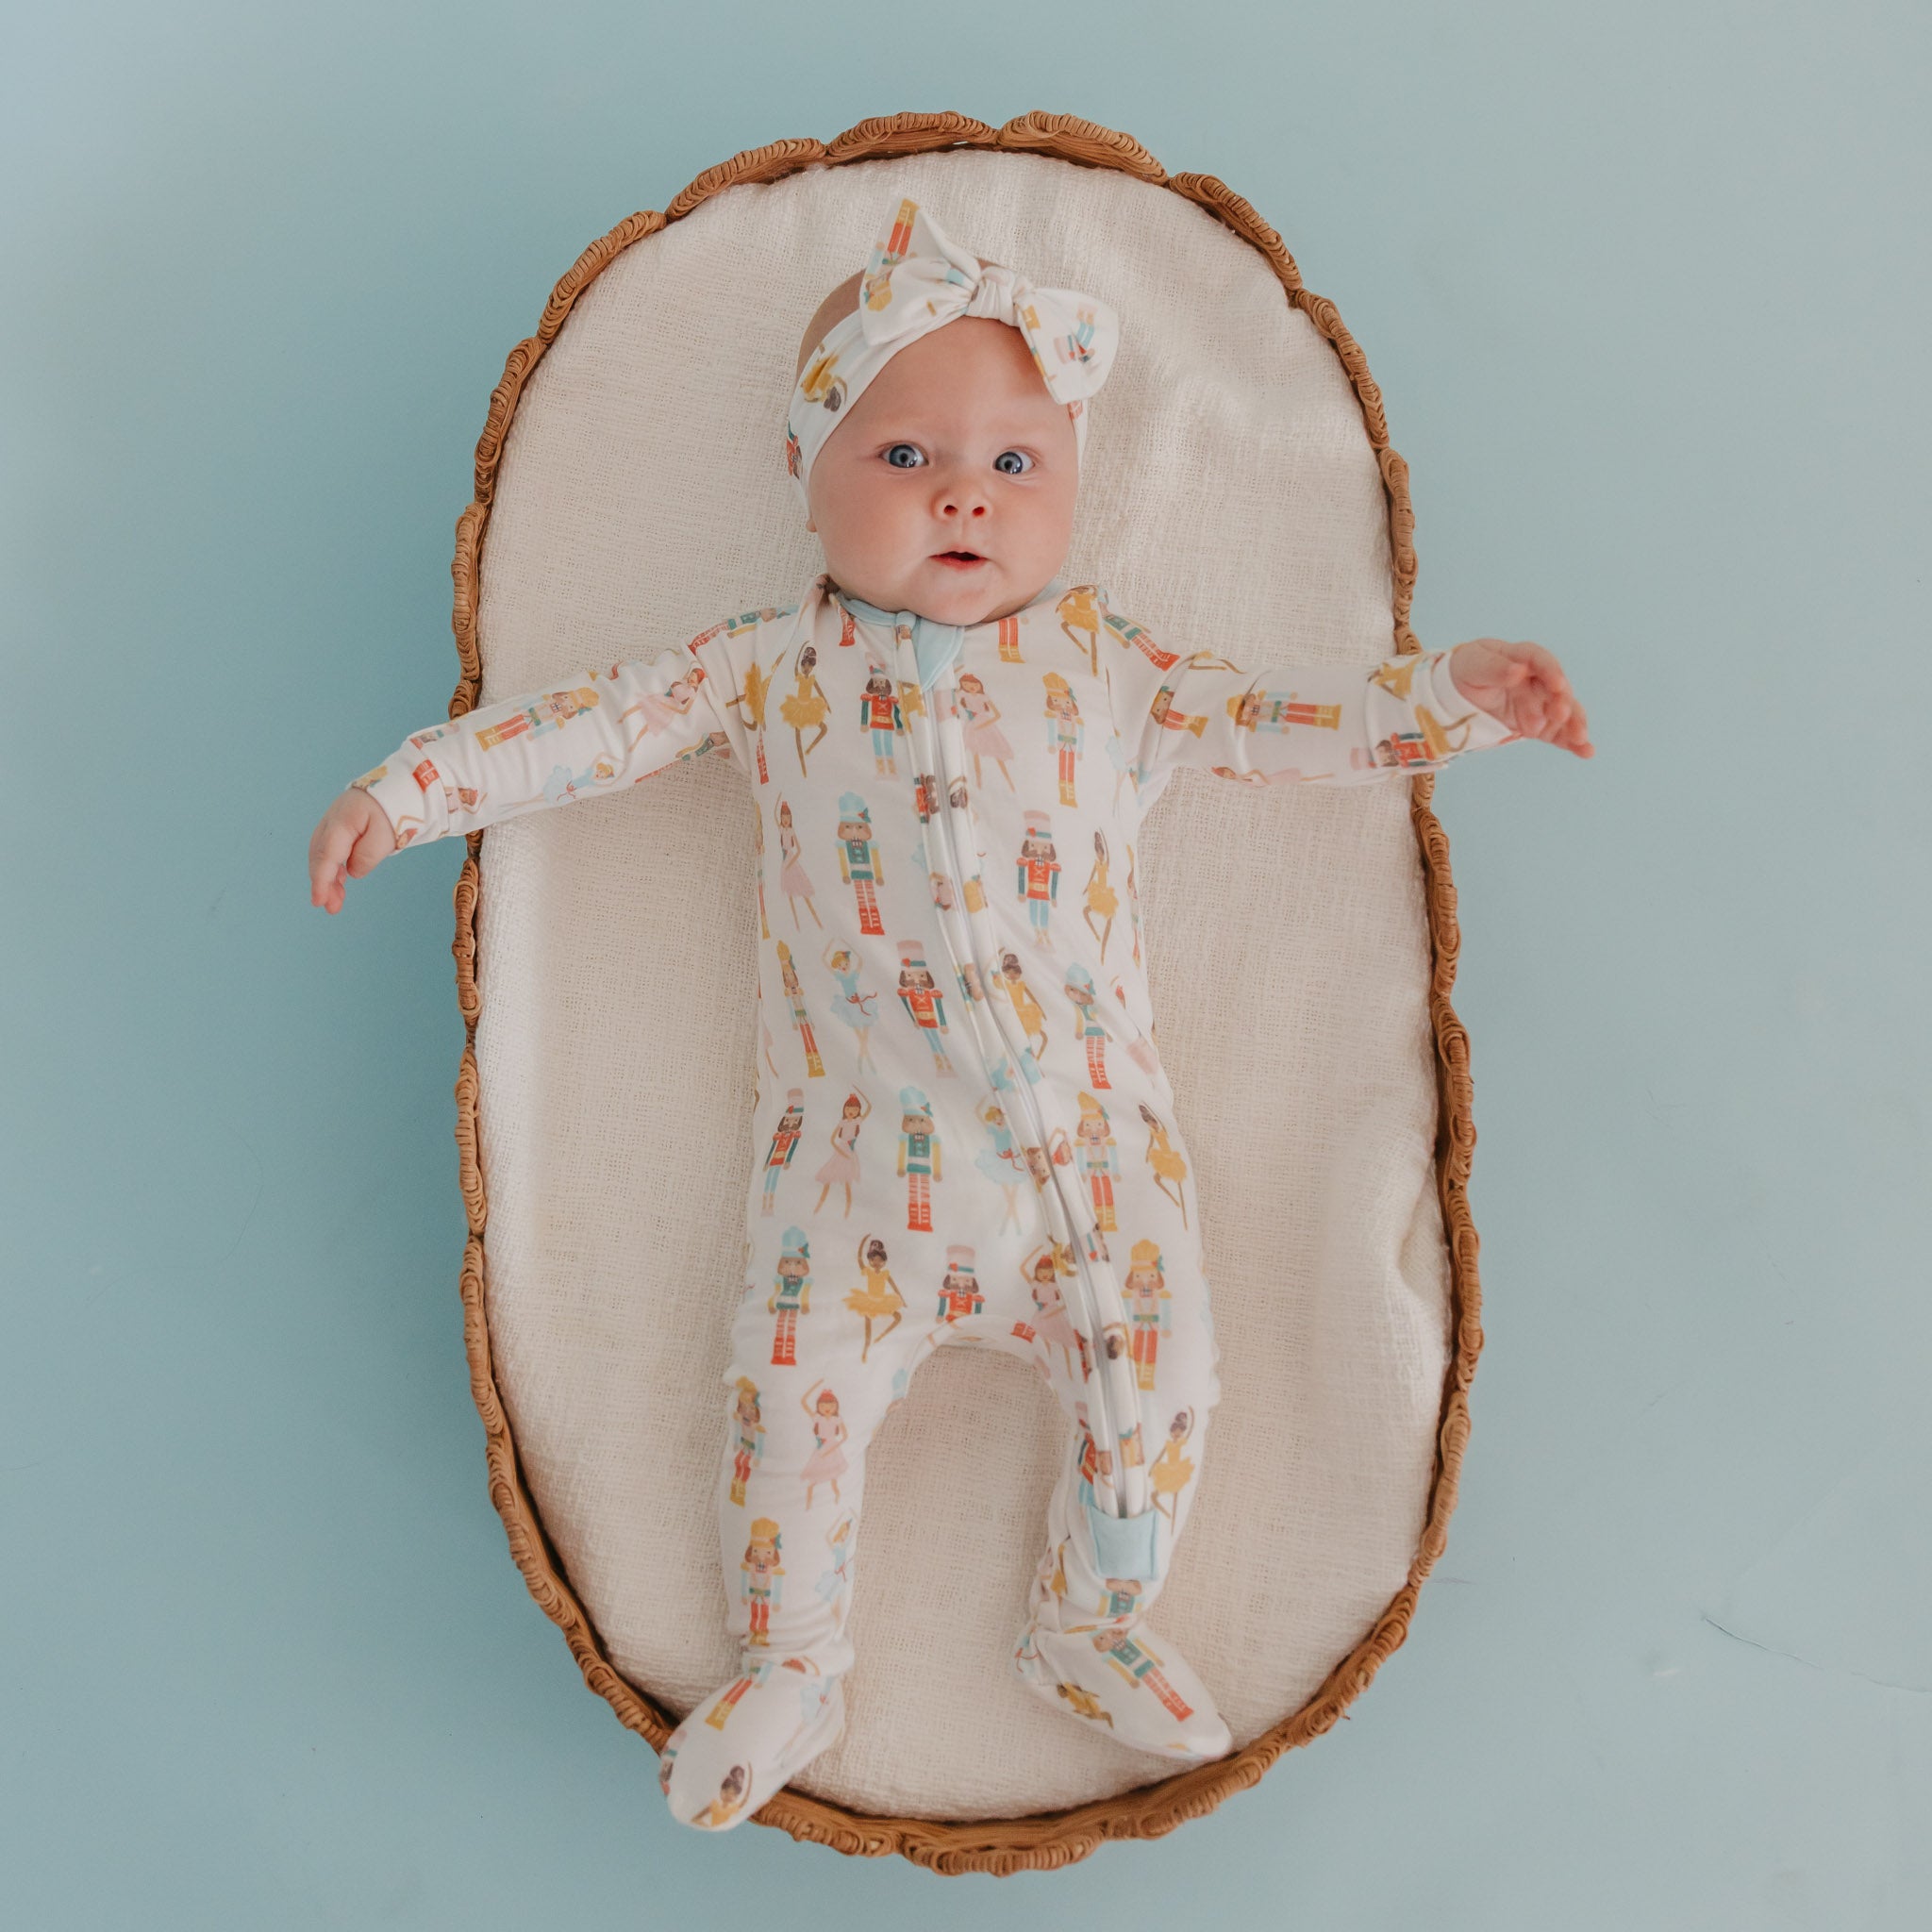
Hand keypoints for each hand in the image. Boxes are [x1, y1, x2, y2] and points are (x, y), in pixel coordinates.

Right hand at [309, 787, 398, 913]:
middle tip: (331, 908)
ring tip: (336, 901)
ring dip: (327, 879)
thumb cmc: (393, 811)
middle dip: (322, 884)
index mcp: (342, 821)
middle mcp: (331, 821)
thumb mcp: (386, 835)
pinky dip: (333, 868)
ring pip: (322, 855)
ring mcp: (332, 823)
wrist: (397, 787)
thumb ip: (367, 856)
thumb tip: (351, 872)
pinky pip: (330, 850)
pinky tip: (339, 884)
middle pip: (320, 857)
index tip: (319, 901)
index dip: (321, 880)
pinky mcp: (338, 828)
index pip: (327, 856)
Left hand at [1447, 639, 1593, 757]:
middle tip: (1560, 715)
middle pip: (1556, 689)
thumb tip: (1518, 671)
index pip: (1541, 661)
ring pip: (1564, 712)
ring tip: (1580, 739)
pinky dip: (1572, 742)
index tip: (1557, 685)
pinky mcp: (1540, 724)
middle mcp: (1538, 679)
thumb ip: (1494, 668)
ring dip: (1574, 724)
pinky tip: (1586, 752)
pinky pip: (1558, 732)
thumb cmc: (1467, 671)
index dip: (1551, 672)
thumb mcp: (1473, 665)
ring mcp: (1541, 702)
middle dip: (1562, 702)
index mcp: (1522, 657)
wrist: (1456, 693)